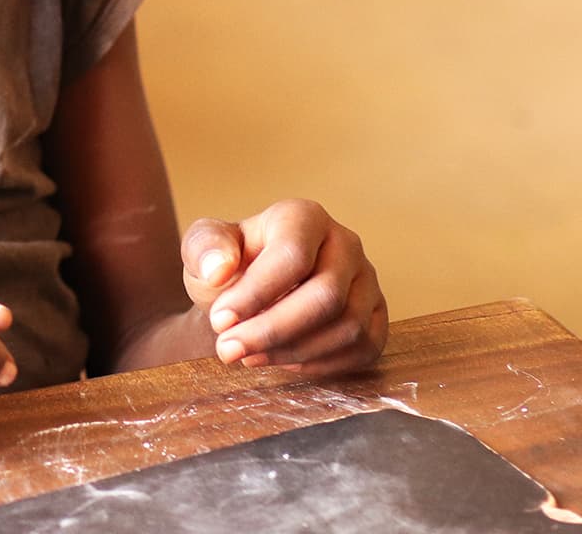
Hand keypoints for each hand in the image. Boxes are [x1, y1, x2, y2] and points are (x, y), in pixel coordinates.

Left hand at [181, 199, 386, 376]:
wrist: (251, 292)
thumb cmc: (230, 265)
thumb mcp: (204, 247)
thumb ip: (205, 248)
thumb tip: (219, 268)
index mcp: (304, 217)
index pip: (293, 256)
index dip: (256, 294)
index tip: (220, 321)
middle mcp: (345, 243)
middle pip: (326, 297)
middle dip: (273, 331)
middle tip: (229, 350)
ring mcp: (367, 281)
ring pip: (348, 328)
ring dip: (293, 351)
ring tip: (249, 356)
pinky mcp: (377, 316)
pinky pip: (364, 349)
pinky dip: (322, 365)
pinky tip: (283, 361)